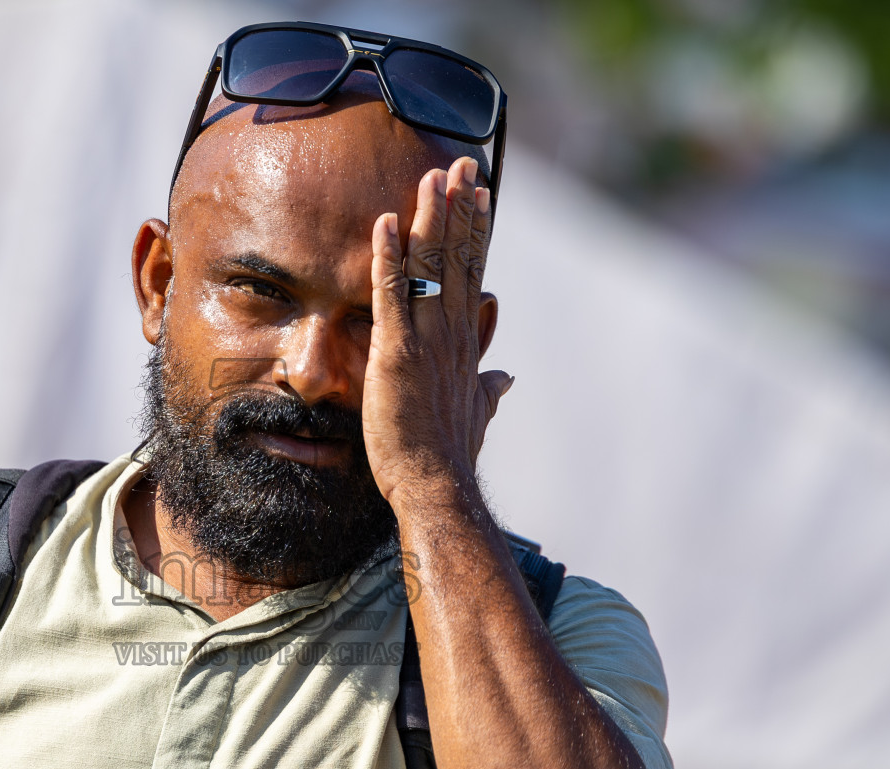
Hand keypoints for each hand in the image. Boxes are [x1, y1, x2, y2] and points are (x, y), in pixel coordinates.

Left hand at [363, 155, 511, 509]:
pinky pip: (392, 295)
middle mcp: (452, 333)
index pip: (472, 273)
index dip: (476, 230)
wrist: (437, 485)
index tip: (479, 193)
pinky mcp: (397, 354)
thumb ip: (489, 389)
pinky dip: (389, 258)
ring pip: (430, 266)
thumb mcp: (476, 413)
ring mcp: (427, 341)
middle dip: (459, 207)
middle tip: (460, 163)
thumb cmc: (450, 455)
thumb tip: (505, 376)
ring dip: (429, 218)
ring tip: (429, 176)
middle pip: (458, 257)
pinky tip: (385, 224)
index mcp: (466, 343)